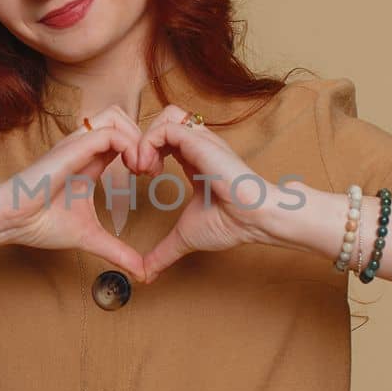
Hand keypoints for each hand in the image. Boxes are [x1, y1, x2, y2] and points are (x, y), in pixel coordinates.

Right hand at [0, 105, 151, 274]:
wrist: (10, 221)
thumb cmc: (39, 224)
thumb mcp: (90, 236)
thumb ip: (117, 250)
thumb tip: (141, 273)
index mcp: (88, 162)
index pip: (122, 138)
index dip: (142, 151)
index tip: (150, 177)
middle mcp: (83, 148)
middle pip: (121, 118)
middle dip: (144, 138)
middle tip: (149, 169)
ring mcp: (77, 145)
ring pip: (116, 116)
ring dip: (137, 137)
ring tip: (141, 167)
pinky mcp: (72, 149)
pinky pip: (109, 132)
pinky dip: (129, 145)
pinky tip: (133, 170)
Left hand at [134, 105, 284, 282]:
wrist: (254, 219)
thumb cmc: (229, 223)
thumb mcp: (185, 236)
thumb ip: (163, 252)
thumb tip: (146, 274)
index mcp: (195, 160)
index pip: (165, 139)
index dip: (146, 151)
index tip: (140, 176)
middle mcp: (198, 146)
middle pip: (165, 120)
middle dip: (142, 140)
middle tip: (137, 169)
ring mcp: (201, 141)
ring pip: (166, 116)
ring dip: (145, 139)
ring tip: (142, 167)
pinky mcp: (200, 142)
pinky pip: (166, 128)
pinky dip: (148, 144)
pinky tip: (148, 169)